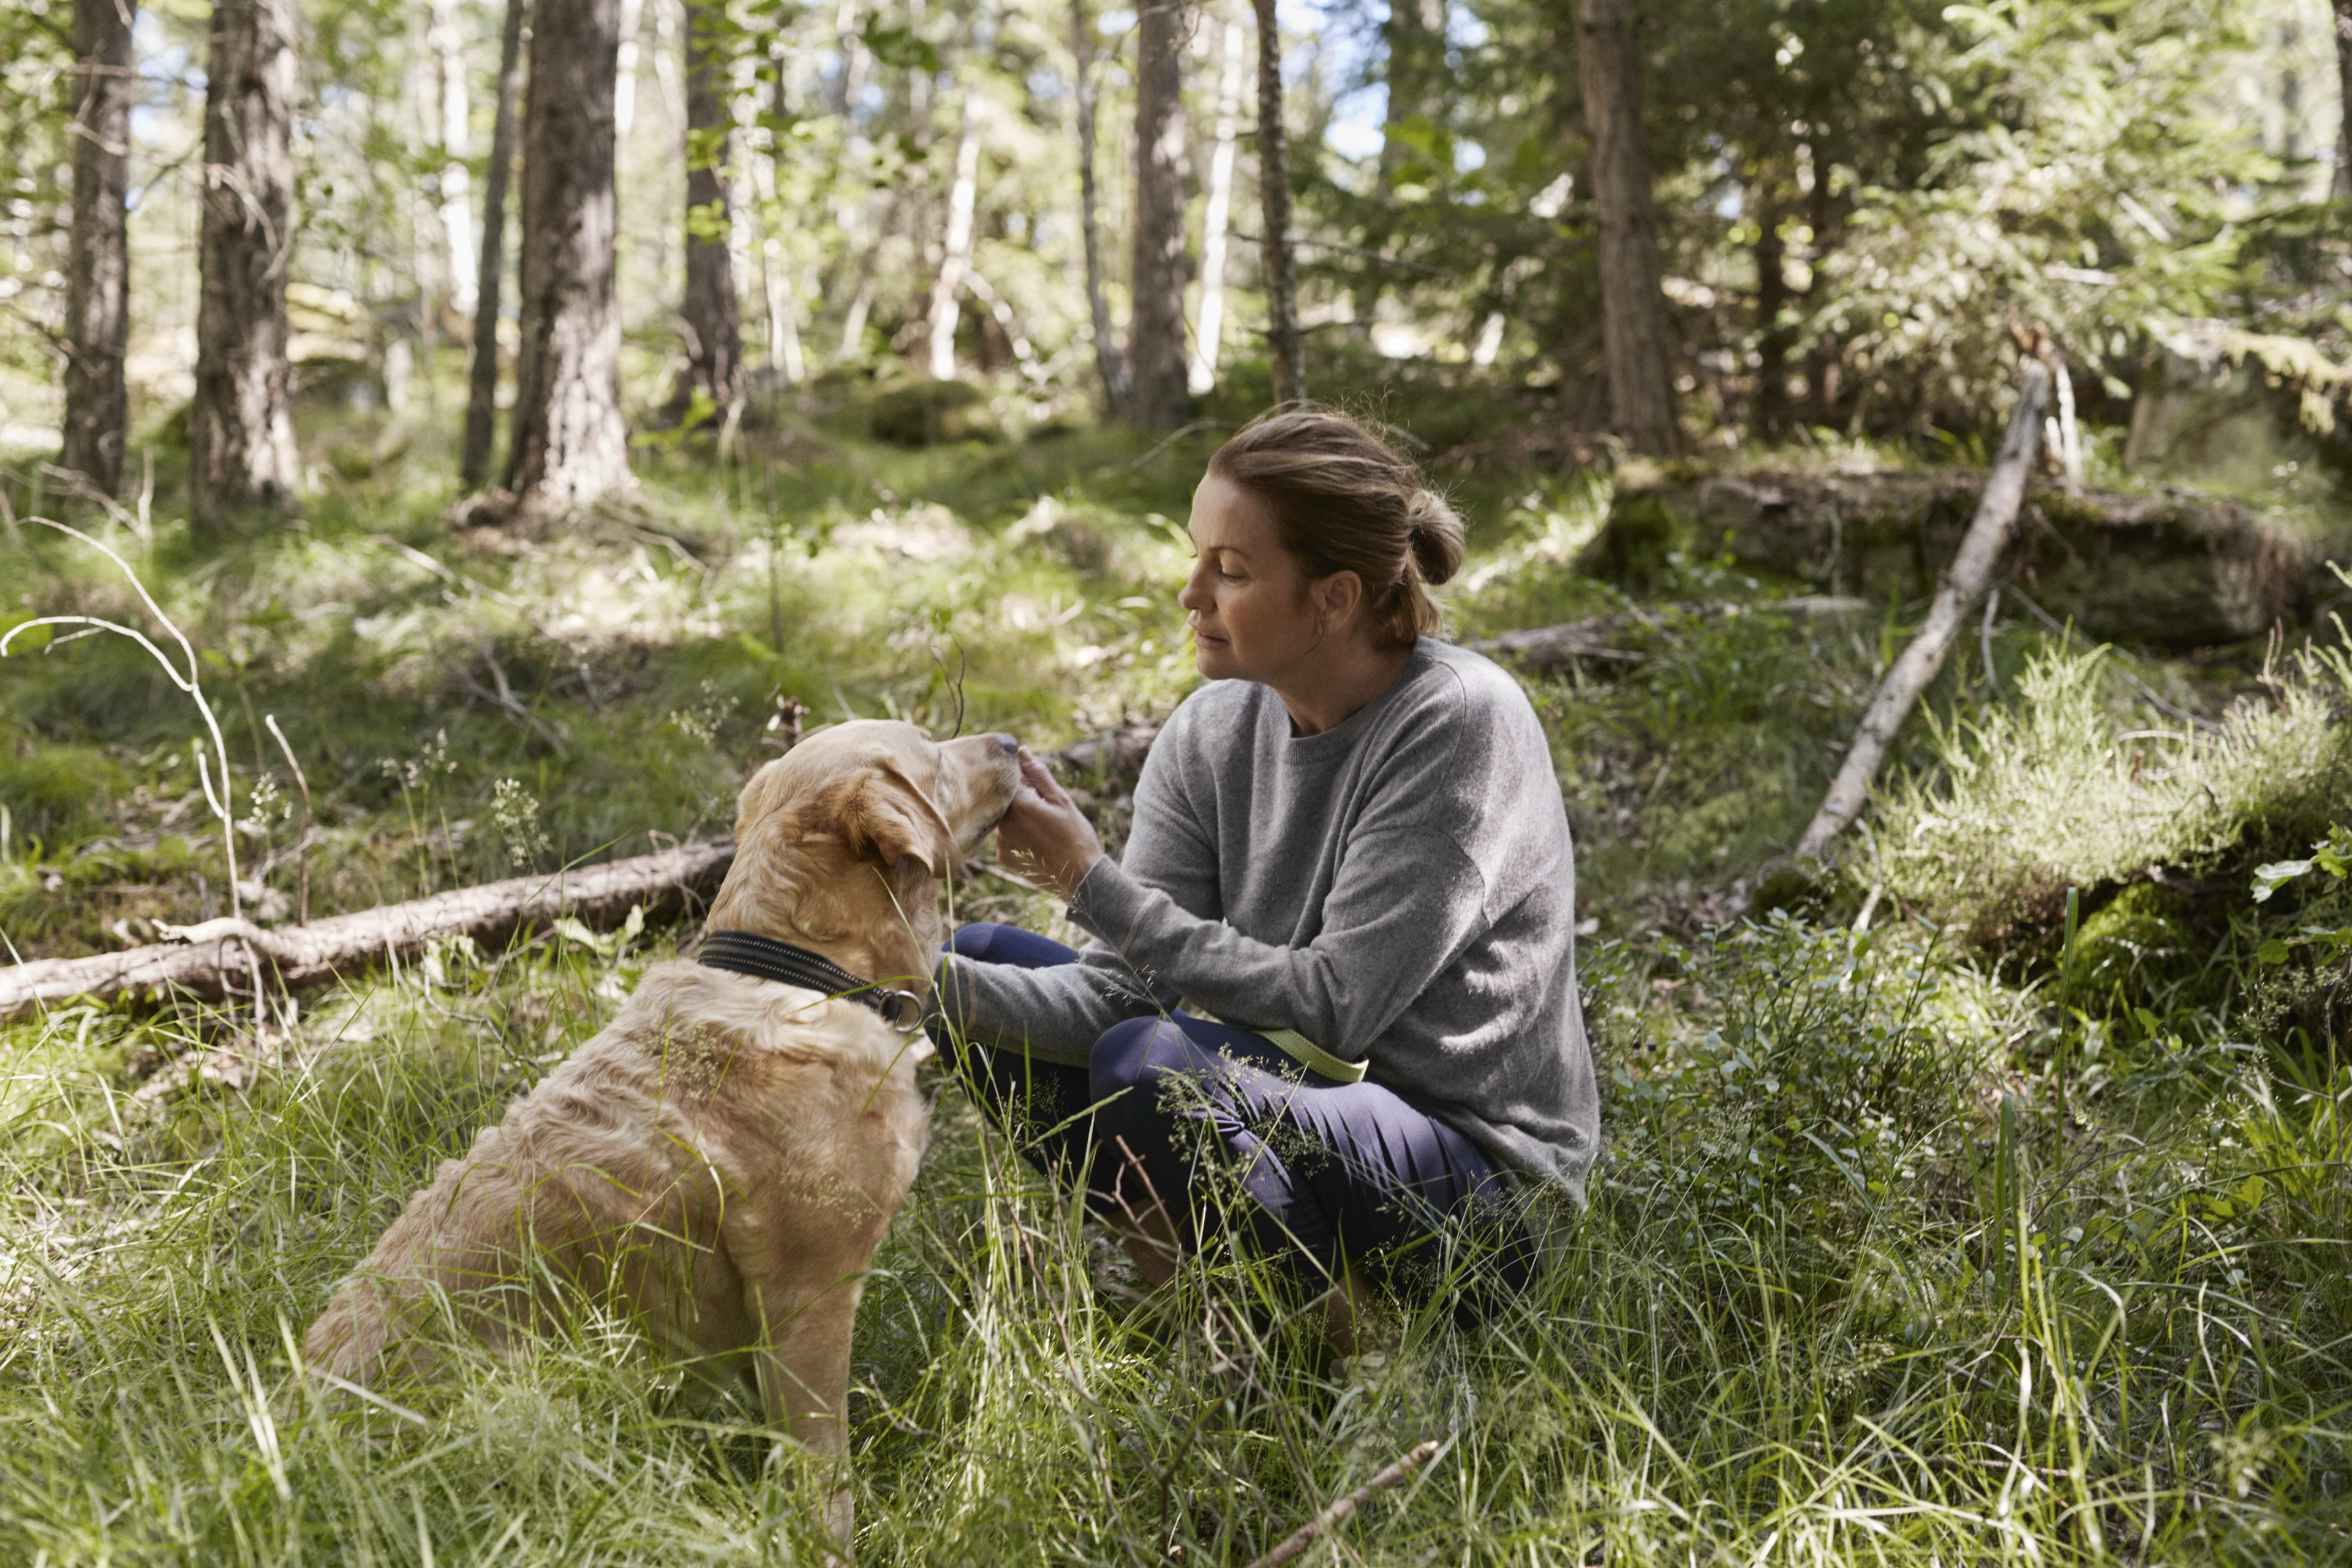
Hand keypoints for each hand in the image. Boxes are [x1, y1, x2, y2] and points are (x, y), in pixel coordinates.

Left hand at [994, 748, 1104, 900]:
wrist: (1080, 878)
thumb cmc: (1076, 836)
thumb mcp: (1061, 800)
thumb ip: (1038, 774)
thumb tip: (1022, 752)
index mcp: (1019, 804)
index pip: (1008, 777)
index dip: (1021, 776)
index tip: (1034, 783)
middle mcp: (1004, 822)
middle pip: (1004, 798)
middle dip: (1021, 797)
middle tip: (1045, 810)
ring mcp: (1001, 841)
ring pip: (1005, 817)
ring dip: (1018, 816)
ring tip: (1044, 829)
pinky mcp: (1003, 856)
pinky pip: (1005, 836)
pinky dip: (1017, 834)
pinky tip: (1038, 841)